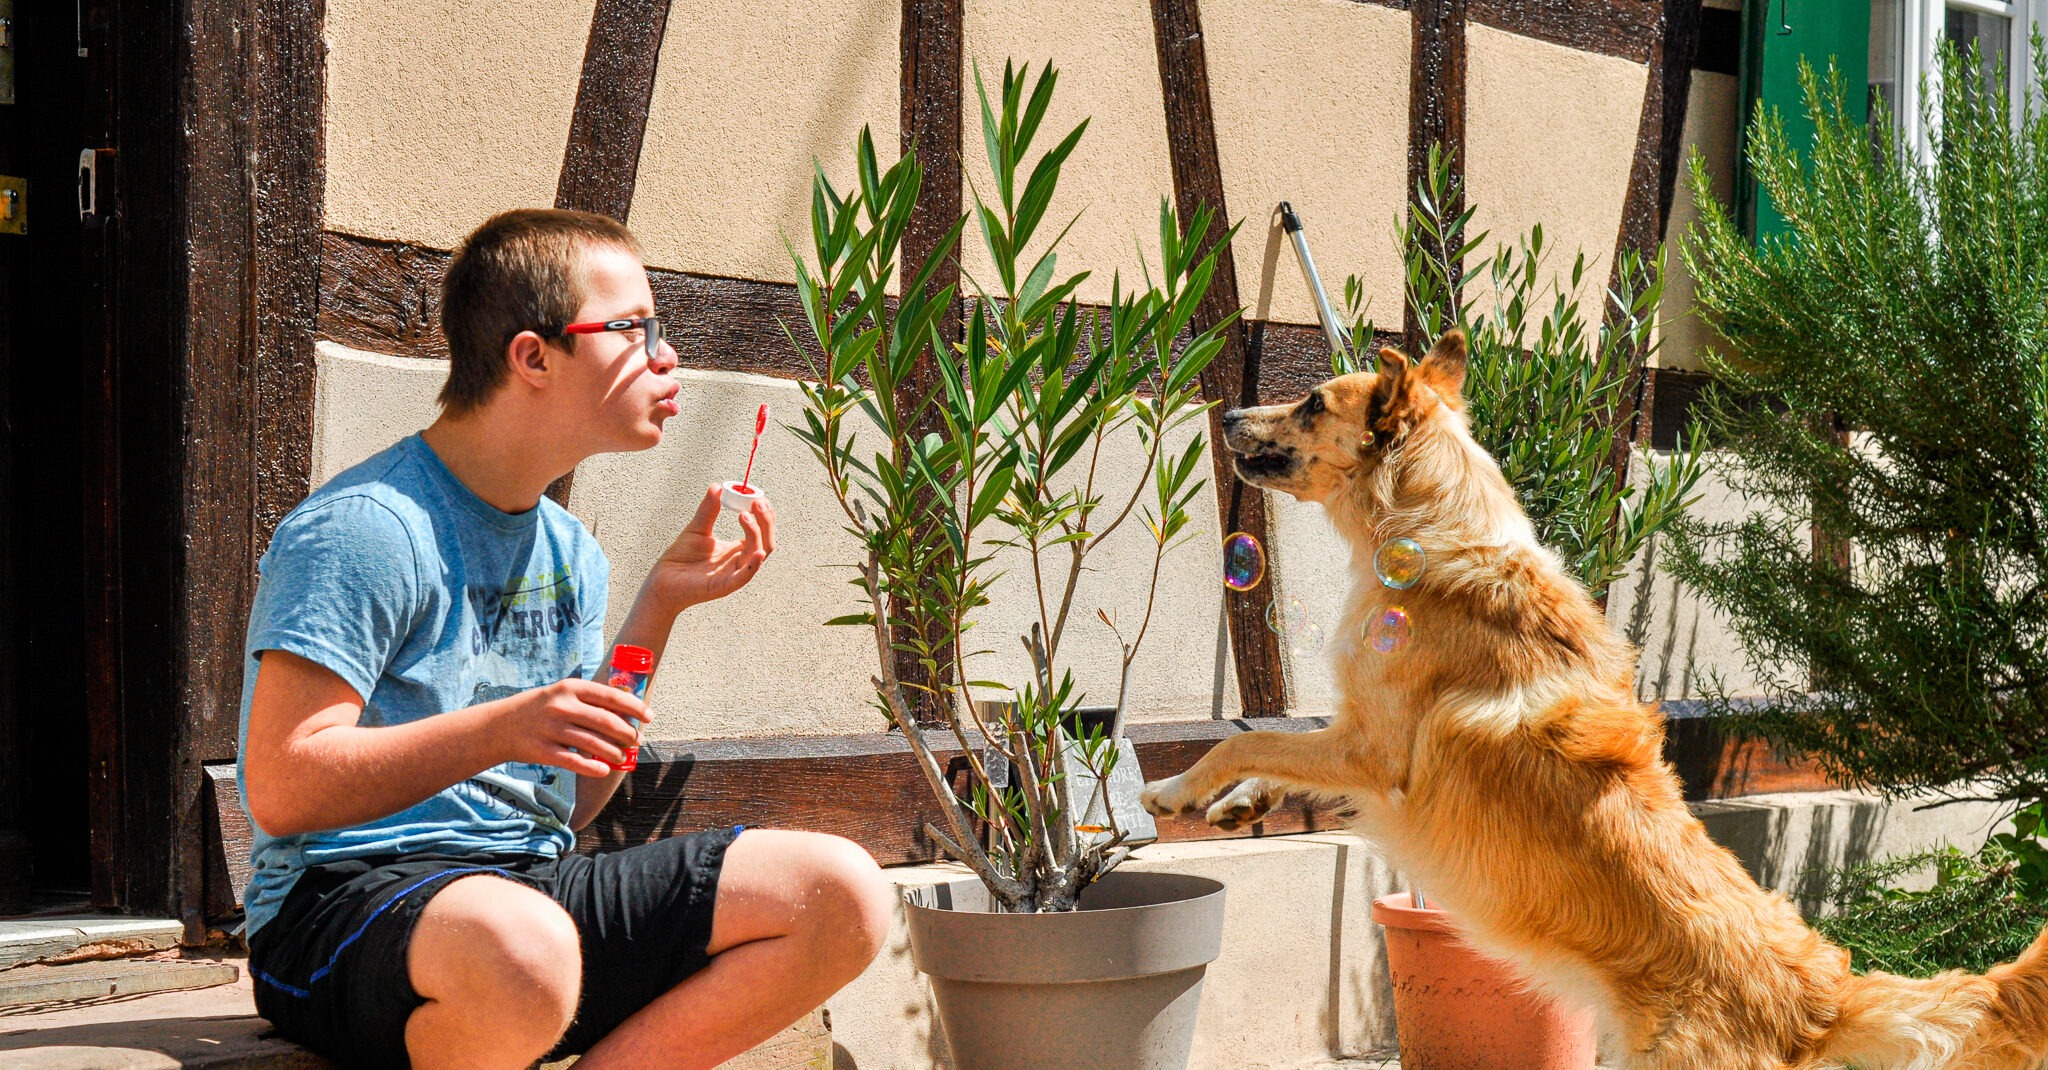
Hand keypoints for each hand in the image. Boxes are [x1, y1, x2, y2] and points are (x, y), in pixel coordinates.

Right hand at [488, 678, 647, 777]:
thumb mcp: (560, 694)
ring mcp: (552, 729)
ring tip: (621, 757)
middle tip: (635, 741)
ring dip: (614, 753)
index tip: (649, 717)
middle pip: (606, 721)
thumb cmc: (538, 709)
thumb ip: (588, 699)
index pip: (610, 696)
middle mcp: (562, 706)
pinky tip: (604, 770)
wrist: (498, 726)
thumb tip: (625, 711)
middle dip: (627, 733)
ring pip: (594, 743)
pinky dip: (593, 767)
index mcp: (570, 688)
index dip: (634, 708)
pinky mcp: (544, 751)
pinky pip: (575, 761)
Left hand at [644, 484, 775, 610]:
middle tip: (757, 502)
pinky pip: (744, 576)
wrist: (662, 580)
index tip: (756, 497)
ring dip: (756, 533)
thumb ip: (709, 510)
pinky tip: (758, 551)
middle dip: (766, 521)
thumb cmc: (680, 559)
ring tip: (744, 515)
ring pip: (759, 554)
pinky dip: (754, 564)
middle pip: (766, 541)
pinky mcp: (724, 586)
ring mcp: (734, 574)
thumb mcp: (697, 528)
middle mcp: (740, 562)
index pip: (760, 531)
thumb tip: (717, 487)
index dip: (763, 514)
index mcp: (736, 550)